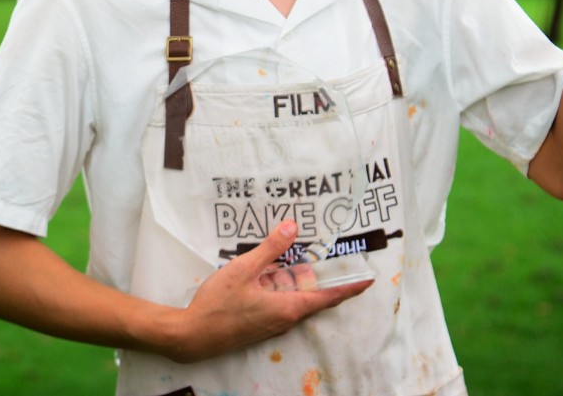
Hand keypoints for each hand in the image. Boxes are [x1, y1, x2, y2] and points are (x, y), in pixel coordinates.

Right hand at [163, 220, 372, 362]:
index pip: (328, 296)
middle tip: (341, 260)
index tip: (369, 279)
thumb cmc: (218, 304)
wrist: (193, 336)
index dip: (350, 287)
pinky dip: (286, 288)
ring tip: (307, 260)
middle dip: (329, 279)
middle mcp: (286, 319)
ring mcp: (273, 324)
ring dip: (303, 282)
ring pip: (296, 299)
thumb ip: (269, 248)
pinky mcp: (261, 324)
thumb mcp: (244, 269)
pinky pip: (282, 303)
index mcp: (288, 307)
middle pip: (314, 297)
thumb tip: (293, 226)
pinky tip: (276, 274)